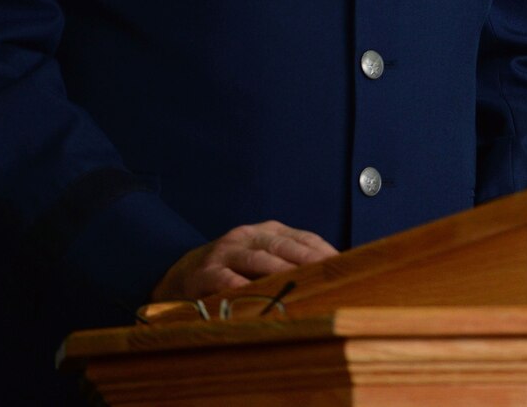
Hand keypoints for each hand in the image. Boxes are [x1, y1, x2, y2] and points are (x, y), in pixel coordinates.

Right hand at [150, 220, 337, 300]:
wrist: (184, 273)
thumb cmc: (236, 269)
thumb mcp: (264, 259)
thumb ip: (292, 263)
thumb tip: (333, 276)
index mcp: (268, 231)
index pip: (302, 238)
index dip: (323, 251)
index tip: (343, 265)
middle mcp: (248, 236)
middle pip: (283, 246)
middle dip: (307, 260)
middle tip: (328, 273)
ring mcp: (225, 253)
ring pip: (257, 259)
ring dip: (279, 271)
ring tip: (299, 282)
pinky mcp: (204, 273)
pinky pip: (224, 279)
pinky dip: (239, 286)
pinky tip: (253, 294)